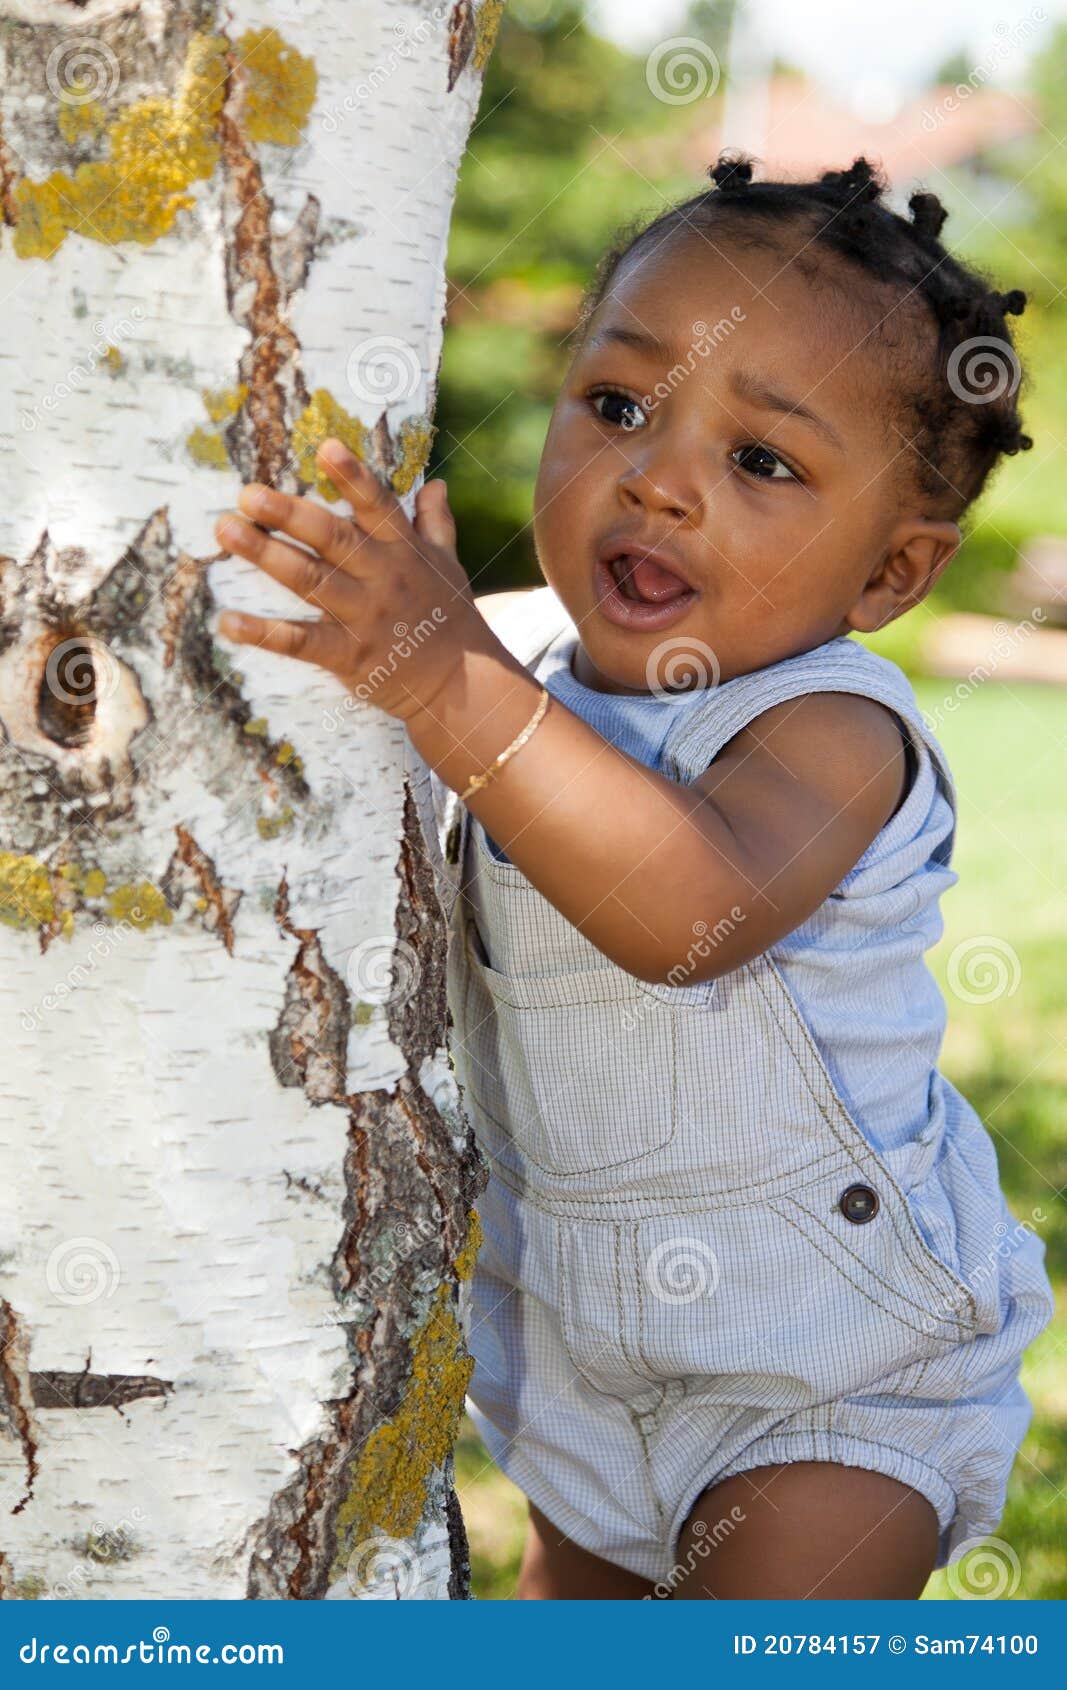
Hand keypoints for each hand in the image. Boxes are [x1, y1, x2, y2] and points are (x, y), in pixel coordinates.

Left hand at [213, 438, 483, 720]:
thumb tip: (436, 483)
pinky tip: (228, 622)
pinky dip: (264, 634)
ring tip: (227, 530)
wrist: (460, 684)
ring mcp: (362, 617)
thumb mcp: (449, 566)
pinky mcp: (347, 655)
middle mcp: (381, 578)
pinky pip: (300, 642)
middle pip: (332, 539)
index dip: (353, 477)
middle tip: (248, 493)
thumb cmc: (450, 619)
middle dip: (289, 514)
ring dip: (266, 555)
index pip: (377, 506)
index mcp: (403, 551)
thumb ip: (437, 523)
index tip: (325, 447)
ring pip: (310, 580)